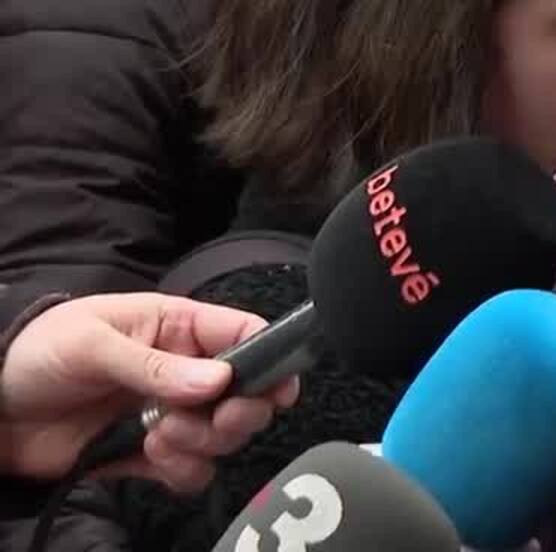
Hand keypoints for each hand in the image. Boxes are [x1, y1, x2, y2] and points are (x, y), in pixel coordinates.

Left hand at [0, 293, 298, 491]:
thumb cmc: (38, 352)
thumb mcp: (92, 342)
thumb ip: (153, 364)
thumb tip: (218, 381)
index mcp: (179, 328)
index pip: (246, 336)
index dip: (271, 360)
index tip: (274, 389)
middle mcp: (186, 371)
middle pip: (248, 395)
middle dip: (239, 412)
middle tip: (212, 419)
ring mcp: (170, 414)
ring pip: (224, 436)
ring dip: (204, 441)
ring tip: (159, 435)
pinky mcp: (149, 455)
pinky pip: (191, 470)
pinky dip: (183, 470)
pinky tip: (150, 457)